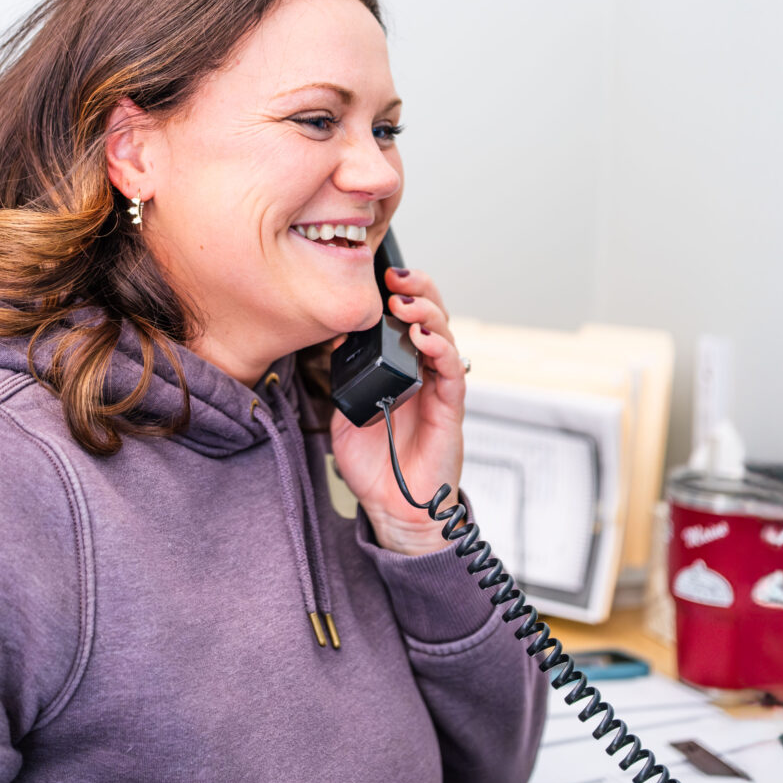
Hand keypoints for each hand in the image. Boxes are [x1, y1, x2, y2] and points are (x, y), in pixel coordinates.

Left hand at [328, 264, 466, 556]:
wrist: (392, 507)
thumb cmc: (374, 462)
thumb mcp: (346, 410)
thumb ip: (344, 376)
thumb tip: (331, 338)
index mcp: (400, 366)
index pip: (406, 316)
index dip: (398, 292)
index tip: (377, 276)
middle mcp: (423, 370)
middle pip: (431, 315)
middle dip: (416, 289)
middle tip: (394, 277)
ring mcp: (438, 387)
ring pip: (444, 335)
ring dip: (426, 312)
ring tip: (404, 303)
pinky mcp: (450, 408)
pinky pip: (451, 372)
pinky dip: (439, 350)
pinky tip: (422, 338)